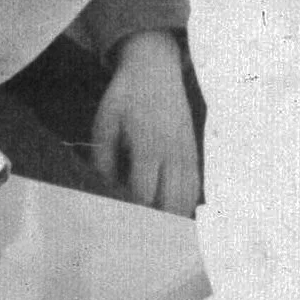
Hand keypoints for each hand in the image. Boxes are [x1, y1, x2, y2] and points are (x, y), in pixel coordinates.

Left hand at [91, 31, 199, 216]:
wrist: (156, 68)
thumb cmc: (126, 94)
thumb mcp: (106, 120)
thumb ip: (104, 156)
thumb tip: (106, 188)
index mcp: (148, 145)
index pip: (144, 193)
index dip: (132, 212)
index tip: (119, 221)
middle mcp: (172, 153)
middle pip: (171, 203)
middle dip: (154, 221)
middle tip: (136, 231)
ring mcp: (187, 152)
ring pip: (187, 199)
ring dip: (171, 215)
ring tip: (153, 226)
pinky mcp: (194, 151)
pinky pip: (195, 186)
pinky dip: (185, 202)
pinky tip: (171, 210)